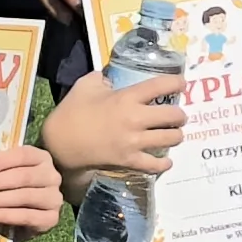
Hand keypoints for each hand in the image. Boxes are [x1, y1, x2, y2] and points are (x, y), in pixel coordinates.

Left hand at [0, 140, 64, 236]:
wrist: (25, 216)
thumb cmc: (11, 189)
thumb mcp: (6, 173)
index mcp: (41, 158)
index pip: (23, 155)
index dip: (0, 162)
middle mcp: (52, 176)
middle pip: (24, 176)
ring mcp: (54, 198)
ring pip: (26, 196)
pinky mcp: (51, 219)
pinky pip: (27, 216)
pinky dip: (5, 215)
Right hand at [41, 75, 182, 183]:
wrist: (60, 143)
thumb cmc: (72, 112)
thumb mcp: (85, 85)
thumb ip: (101, 78)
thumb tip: (110, 77)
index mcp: (126, 97)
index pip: (161, 86)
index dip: (176, 83)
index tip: (182, 84)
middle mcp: (135, 119)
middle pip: (174, 115)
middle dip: (180, 115)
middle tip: (177, 115)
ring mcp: (133, 142)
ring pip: (171, 139)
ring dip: (176, 136)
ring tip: (174, 134)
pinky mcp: (128, 160)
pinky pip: (155, 165)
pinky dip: (164, 163)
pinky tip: (166, 161)